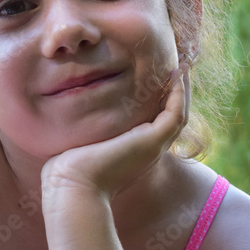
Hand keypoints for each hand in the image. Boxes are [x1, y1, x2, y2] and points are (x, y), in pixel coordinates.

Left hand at [40, 62, 190, 206]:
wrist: (72, 186)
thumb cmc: (67, 171)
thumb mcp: (79, 143)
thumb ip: (83, 131)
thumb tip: (67, 117)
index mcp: (133, 151)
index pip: (153, 121)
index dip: (158, 99)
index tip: (154, 76)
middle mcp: (148, 150)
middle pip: (171, 116)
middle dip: (174, 91)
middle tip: (177, 66)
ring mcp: (153, 146)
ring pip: (178, 113)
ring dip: (182, 89)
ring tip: (182, 64)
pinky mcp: (153, 141)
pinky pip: (176, 113)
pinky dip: (180, 93)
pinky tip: (177, 73)